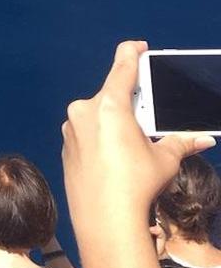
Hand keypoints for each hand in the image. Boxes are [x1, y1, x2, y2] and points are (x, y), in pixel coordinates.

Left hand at [62, 40, 215, 241]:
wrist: (104, 219)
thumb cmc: (135, 184)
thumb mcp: (164, 158)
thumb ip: (180, 141)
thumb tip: (202, 139)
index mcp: (108, 105)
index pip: (122, 67)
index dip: (132, 53)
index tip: (138, 47)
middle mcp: (83, 112)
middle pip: (110, 96)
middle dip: (130, 104)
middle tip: (148, 118)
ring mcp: (70, 130)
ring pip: (96, 117)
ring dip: (114, 123)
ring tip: (133, 145)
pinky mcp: (65, 148)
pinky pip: (86, 134)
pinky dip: (101, 138)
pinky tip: (115, 157)